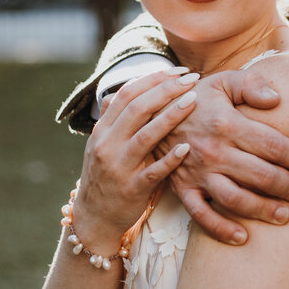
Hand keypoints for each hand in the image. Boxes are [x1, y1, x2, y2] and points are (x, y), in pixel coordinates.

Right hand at [75, 69, 199, 250]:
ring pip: (146, 136)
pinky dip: (170, 159)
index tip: (178, 71)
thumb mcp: (103, 143)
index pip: (127, 94)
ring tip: (194, 101)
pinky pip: (153, 172)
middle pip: (137, 109)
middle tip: (192, 79)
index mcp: (102, 130)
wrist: (93, 217)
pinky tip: (187, 147)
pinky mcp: (131, 189)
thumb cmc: (107, 175)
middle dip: (166, 90)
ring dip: (171, 116)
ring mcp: (118, 167)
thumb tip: (135, 85)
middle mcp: (106, 145)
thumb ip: (118, 117)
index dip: (153, 79)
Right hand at [165, 69, 288, 243]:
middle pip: (260, 175)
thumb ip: (251, 85)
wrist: (151, 114)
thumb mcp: (222, 81)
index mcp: (227, 124)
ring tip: (285, 216)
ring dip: (262, 210)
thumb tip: (277, 100)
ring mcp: (197, 172)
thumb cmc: (196, 98)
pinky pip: (201, 214)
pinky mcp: (182, 188)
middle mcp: (214, 151)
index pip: (271, 144)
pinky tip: (243, 237)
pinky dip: (220, 229)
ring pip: (235, 198)